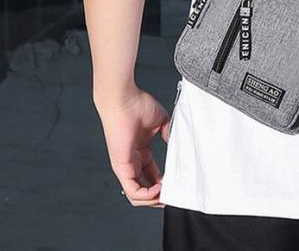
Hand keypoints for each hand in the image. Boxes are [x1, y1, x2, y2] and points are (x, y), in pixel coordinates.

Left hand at [95, 86, 170, 207]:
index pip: (152, 175)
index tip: (177, 182)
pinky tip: (159, 189)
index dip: (165, 182)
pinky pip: (133, 191)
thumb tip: (178, 143)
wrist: (125, 98)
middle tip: (174, 194)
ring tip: (167, 195)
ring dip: (154, 199)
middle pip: (145, 189)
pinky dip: (147, 195)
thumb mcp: (161, 121)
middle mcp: (131, 161)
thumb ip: (168, 134)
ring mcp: (125, 166)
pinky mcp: (121, 167)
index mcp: (140, 151)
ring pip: (137, 196)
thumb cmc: (139, 105)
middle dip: (160, 196)